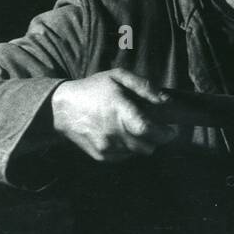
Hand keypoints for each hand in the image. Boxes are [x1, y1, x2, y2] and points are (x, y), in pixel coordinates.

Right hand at [51, 69, 177, 162]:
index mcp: (120, 111)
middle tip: (152, 127)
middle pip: (148, 146)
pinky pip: (125, 157)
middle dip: (155, 138)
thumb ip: (144, 87)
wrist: (62, 109)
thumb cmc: (93, 89)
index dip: (165, 134)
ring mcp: (107, 147)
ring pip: (138, 152)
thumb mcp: (118, 77)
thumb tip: (166, 101)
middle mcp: (114, 132)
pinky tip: (120, 134)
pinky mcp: (101, 156)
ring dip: (142, 143)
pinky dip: (128, 148)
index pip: (149, 131)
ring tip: (132, 128)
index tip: (171, 130)